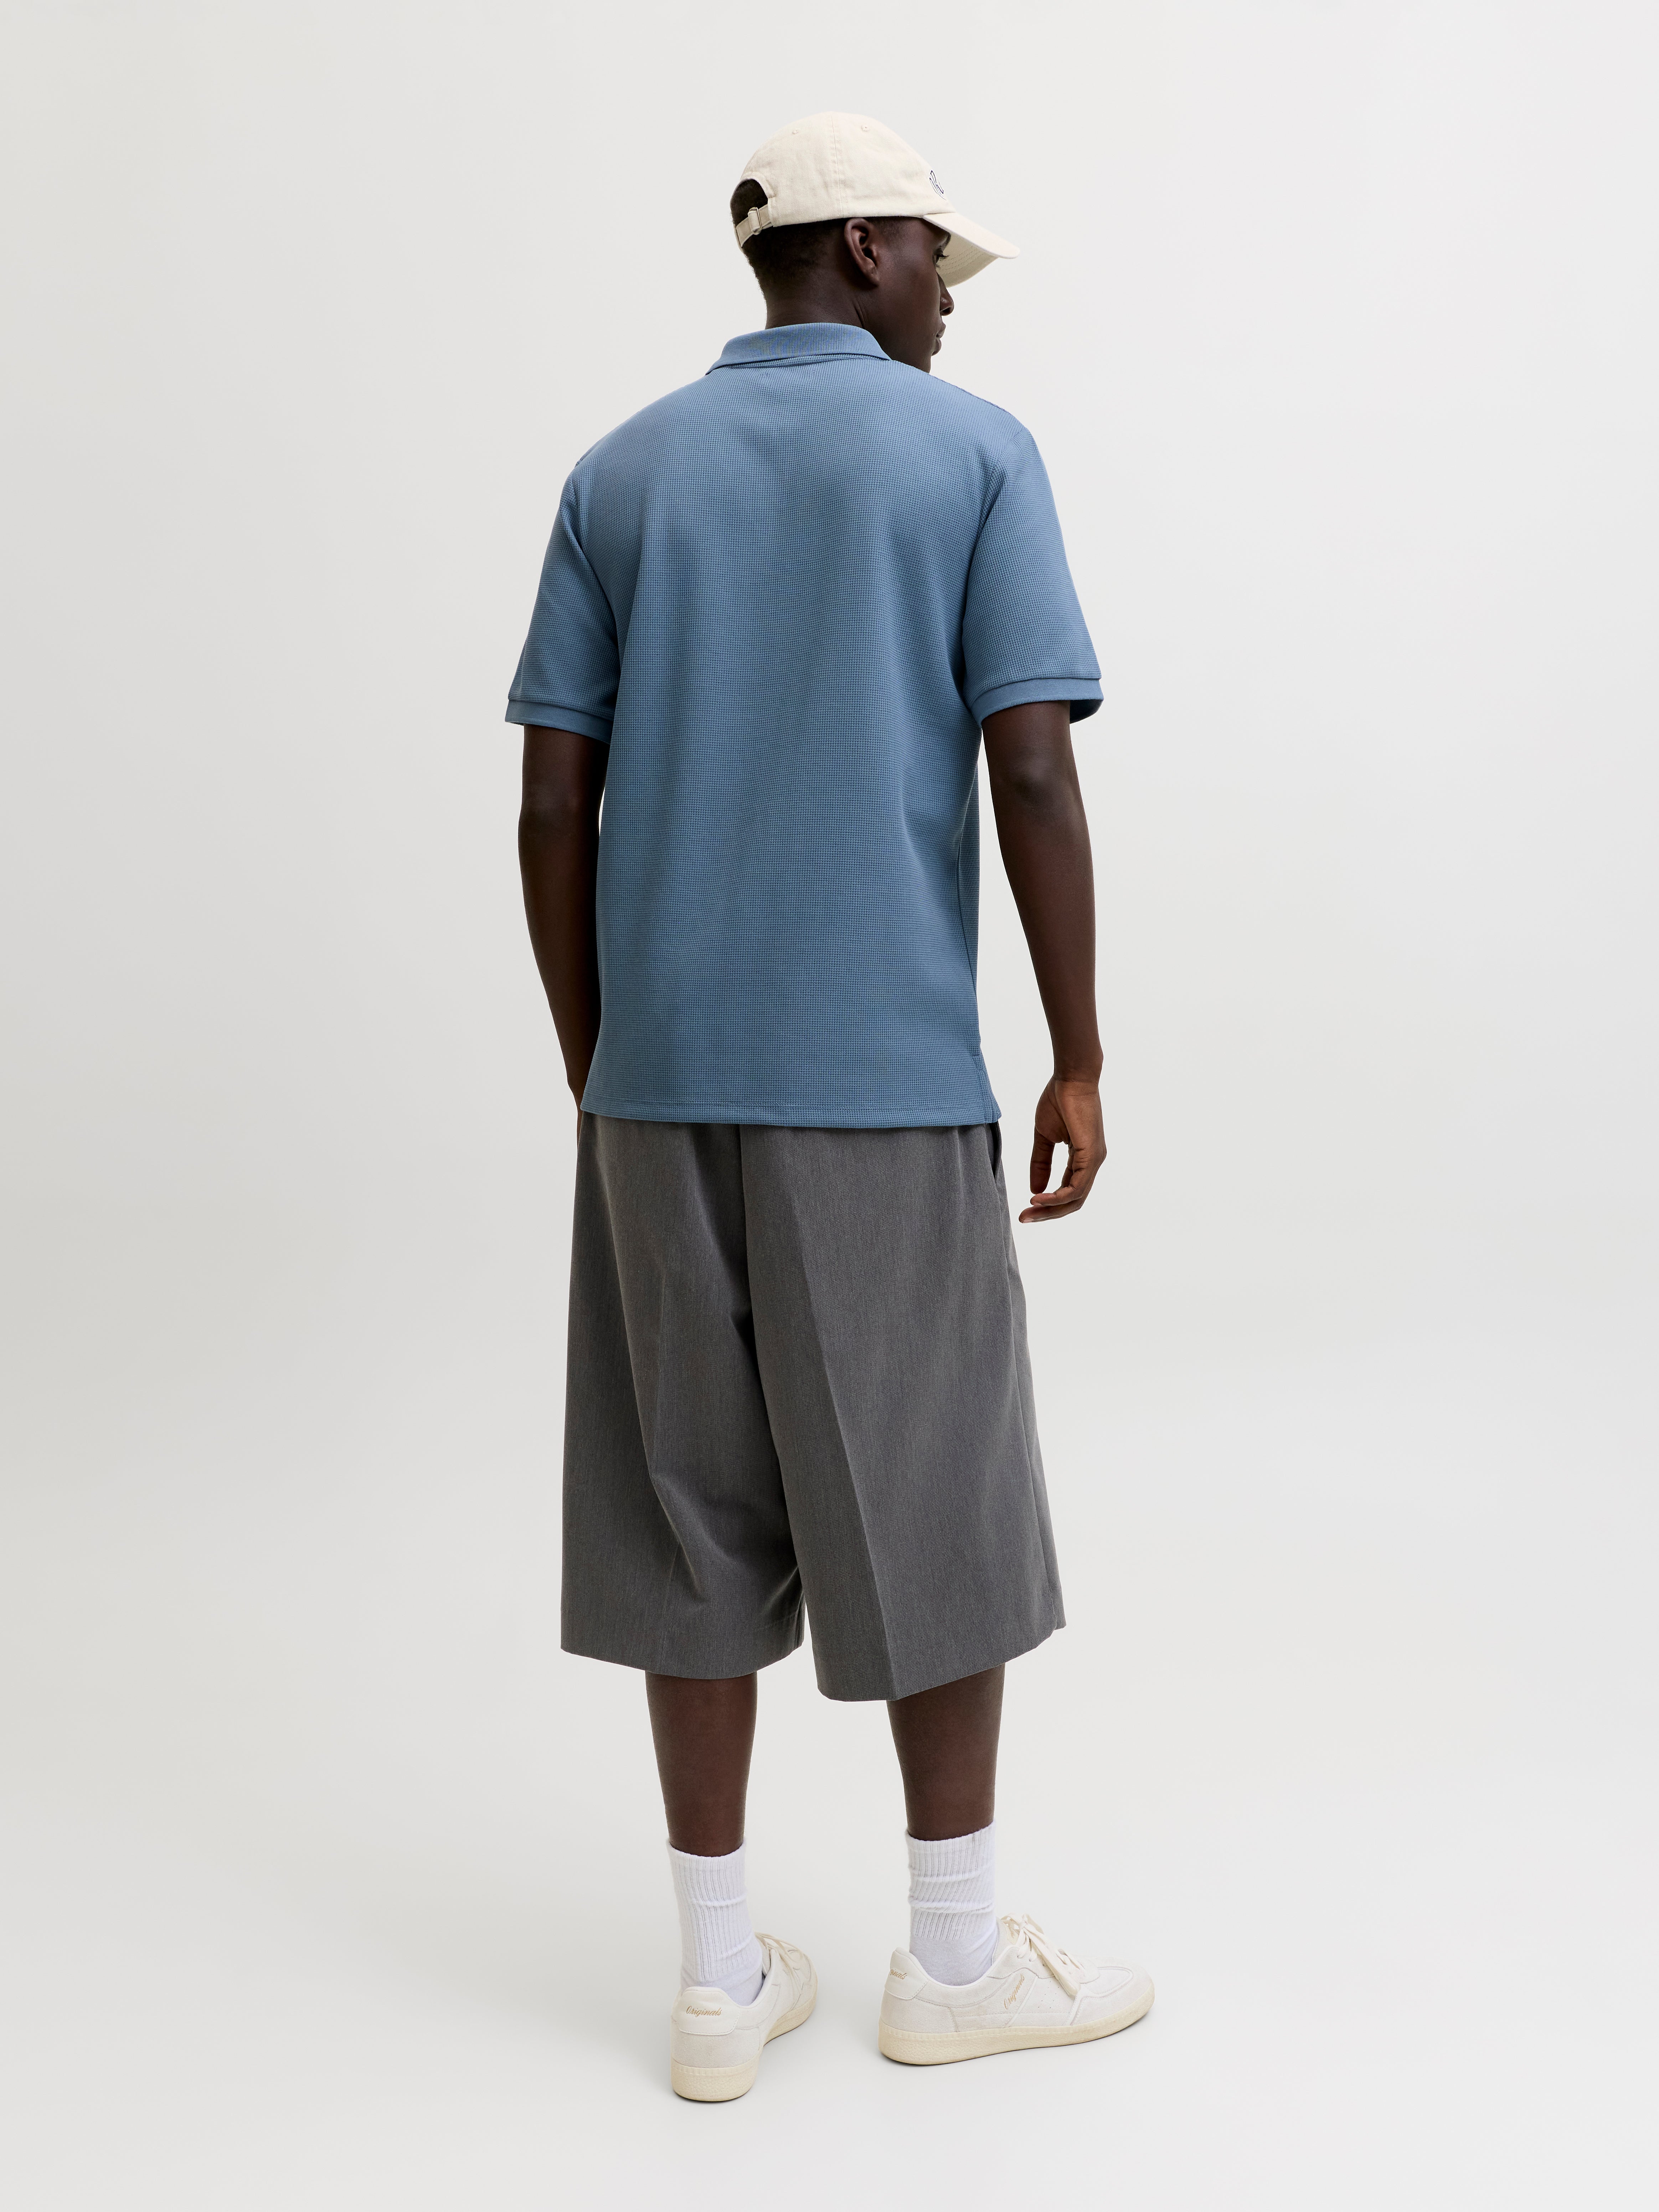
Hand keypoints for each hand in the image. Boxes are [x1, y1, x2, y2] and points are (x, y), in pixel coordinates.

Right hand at [1021, 1075, 1105, 1222]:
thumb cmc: (1058, 1101)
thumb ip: (1040, 1163)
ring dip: (1051, 1209)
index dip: (1046, 1204)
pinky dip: (1058, 1196)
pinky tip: (1039, 1198)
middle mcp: (1092, 1163)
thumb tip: (1034, 1189)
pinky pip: (1077, 1186)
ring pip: (1075, 1198)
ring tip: (1028, 1210)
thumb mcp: (1044, 1137)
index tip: (1024, 1209)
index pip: (1067, 1191)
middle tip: (1023, 1219)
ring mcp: (1094, 1160)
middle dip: (1047, 1214)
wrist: (1071, 1078)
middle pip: (1073, 1201)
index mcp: (1082, 1159)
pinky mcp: (1092, 1155)